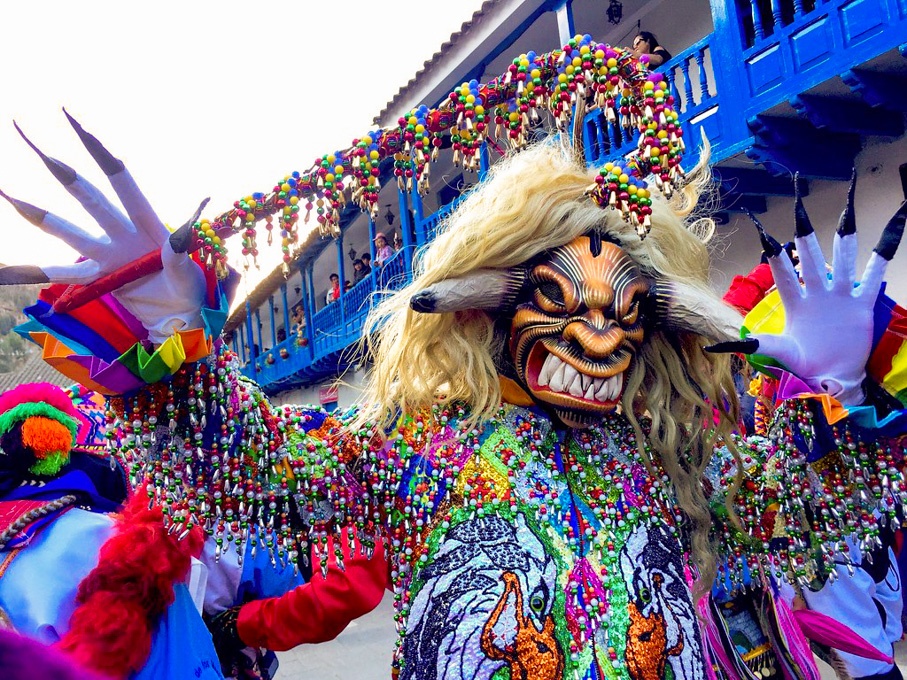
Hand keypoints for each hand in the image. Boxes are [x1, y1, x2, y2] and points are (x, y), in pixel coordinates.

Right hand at [0, 113, 206, 344]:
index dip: (102, 156)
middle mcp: (123, 233)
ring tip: (8, 196)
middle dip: (64, 173)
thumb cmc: (191, 290)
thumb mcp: (191, 275)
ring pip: (69, 231)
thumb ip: (181, 258)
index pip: (122, 182)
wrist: (182, 316)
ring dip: (40, 215)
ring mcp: (108, 254)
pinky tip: (11, 269)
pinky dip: (40, 272)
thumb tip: (180, 237)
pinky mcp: (100, 278)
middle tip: (35, 144)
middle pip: (90, 199)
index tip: (80, 126)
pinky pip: (68, 274)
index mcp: (149, 224)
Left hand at [709, 177, 905, 406]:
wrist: (831, 378)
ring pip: (844, 254)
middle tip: (798, 196)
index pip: (782, 268)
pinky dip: (884, 250)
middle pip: (810, 252)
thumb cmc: (803, 366)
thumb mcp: (777, 352)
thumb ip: (751, 345)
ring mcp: (840, 294)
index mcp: (795, 301)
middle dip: (804, 226)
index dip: (773, 250)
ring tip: (847, 201)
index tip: (762, 227)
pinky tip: (894, 224)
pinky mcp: (862, 302)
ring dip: (844, 230)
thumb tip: (713, 346)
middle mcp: (817, 291)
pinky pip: (875, 273)